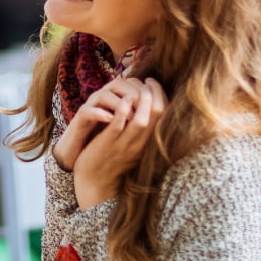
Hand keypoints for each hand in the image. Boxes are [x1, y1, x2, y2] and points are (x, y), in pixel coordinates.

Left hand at [54, 77, 166, 207]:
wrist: (95, 180)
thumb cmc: (113, 157)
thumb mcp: (132, 143)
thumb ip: (139, 127)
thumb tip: (145, 103)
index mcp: (149, 142)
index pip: (165, 115)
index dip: (161, 95)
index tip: (152, 83)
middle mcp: (141, 144)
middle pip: (159, 115)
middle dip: (155, 93)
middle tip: (147, 80)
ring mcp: (125, 144)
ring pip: (142, 120)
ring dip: (142, 99)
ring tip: (137, 85)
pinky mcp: (109, 144)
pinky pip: (119, 125)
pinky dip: (124, 110)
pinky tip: (123, 99)